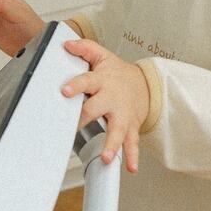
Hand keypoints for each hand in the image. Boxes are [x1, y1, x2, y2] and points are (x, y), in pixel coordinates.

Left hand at [62, 38, 149, 171]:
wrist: (145, 85)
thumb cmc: (117, 73)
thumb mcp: (102, 56)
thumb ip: (85, 48)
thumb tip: (66, 43)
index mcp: (102, 81)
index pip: (87, 81)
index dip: (76, 86)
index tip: (65, 91)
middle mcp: (112, 99)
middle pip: (96, 109)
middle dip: (85, 119)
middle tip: (73, 128)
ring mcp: (122, 115)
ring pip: (117, 131)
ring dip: (112, 145)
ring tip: (106, 158)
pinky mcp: (130, 127)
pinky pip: (132, 143)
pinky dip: (132, 156)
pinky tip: (130, 167)